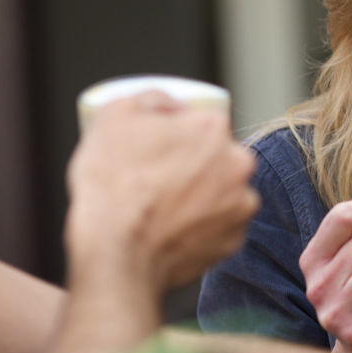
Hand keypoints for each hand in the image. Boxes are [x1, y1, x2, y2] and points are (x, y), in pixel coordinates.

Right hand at [65, 92, 258, 297]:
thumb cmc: (111, 185)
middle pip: (216, 157)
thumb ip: (151, 98)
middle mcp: (238, 165)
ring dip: (201, 197)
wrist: (115, 254)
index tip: (155, 152)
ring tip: (162, 210)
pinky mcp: (233, 242)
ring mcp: (240, 206)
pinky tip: (171, 231)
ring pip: (222, 192)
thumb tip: (171, 105)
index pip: (200, 122)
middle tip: (158, 181)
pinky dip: (200, 228)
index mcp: (213, 129)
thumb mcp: (114, 116)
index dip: (176, 136)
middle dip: (193, 165)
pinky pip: (218, 227)